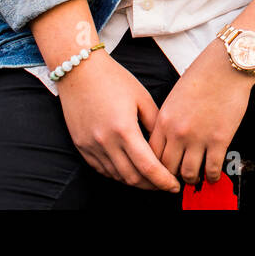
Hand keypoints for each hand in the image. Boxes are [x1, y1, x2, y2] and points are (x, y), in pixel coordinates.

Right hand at [55, 49, 180, 191]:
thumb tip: (166, 145)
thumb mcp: (142, 97)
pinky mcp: (81, 146)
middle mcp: (105, 142)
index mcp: (124, 129)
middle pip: (132, 178)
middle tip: (165, 183)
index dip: (163, 180)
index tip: (174, 185)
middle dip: (152, 185)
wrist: (80, 70)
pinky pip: (102, 169)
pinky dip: (118, 173)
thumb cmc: (113, 79)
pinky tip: (129, 168)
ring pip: (117, 176)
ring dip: (135, 181)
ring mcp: (90, 146)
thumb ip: (155, 124)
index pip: (148, 167)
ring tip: (150, 177)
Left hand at [149, 39, 254, 184]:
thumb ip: (169, 119)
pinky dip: (212, 177)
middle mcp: (177, 132)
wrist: (226, 66)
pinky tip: (213, 176)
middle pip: (166, 168)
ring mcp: (198, 138)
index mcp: (164, 120)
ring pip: (189, 174)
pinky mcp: (219, 140)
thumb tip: (168, 138)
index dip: (155, 167)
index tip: (160, 171)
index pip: (151, 154)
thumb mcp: (175, 97)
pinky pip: (212, 169)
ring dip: (192, 180)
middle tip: (176, 180)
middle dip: (170, 178)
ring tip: (196, 179)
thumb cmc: (203, 75)